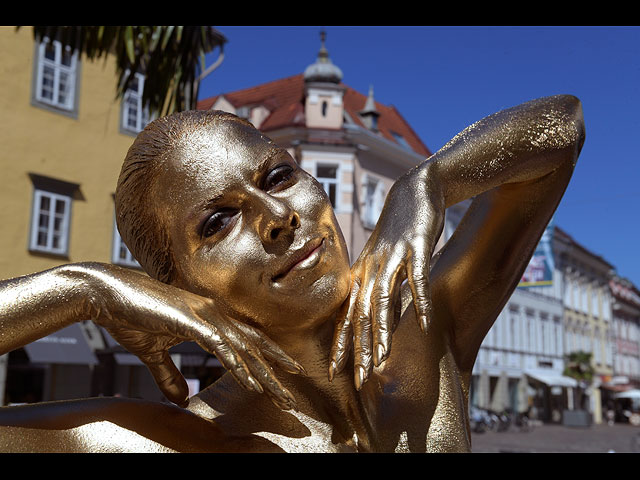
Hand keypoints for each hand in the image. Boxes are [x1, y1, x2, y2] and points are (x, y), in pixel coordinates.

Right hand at [93, 271, 304, 408]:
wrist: (107, 295)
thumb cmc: (130, 316)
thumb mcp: (153, 354)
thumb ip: (169, 376)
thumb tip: (181, 399)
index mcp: (209, 319)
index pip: (247, 340)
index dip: (269, 357)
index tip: (287, 375)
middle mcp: (214, 314)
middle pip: (253, 345)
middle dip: (275, 371)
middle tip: (292, 395)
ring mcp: (204, 315)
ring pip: (243, 348)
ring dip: (263, 373)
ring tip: (280, 394)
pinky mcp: (191, 320)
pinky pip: (221, 345)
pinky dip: (237, 364)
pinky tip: (250, 382)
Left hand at [329, 164, 443, 388]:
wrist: (416, 189)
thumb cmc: (400, 230)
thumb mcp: (386, 262)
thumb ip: (383, 290)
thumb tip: (382, 322)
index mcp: (363, 273)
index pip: (348, 314)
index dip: (342, 343)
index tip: (336, 372)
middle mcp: (372, 267)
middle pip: (362, 313)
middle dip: (359, 348)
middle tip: (357, 379)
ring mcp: (393, 257)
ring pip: (383, 299)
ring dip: (382, 331)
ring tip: (381, 360)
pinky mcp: (417, 246)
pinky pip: (417, 278)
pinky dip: (419, 301)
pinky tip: (422, 323)